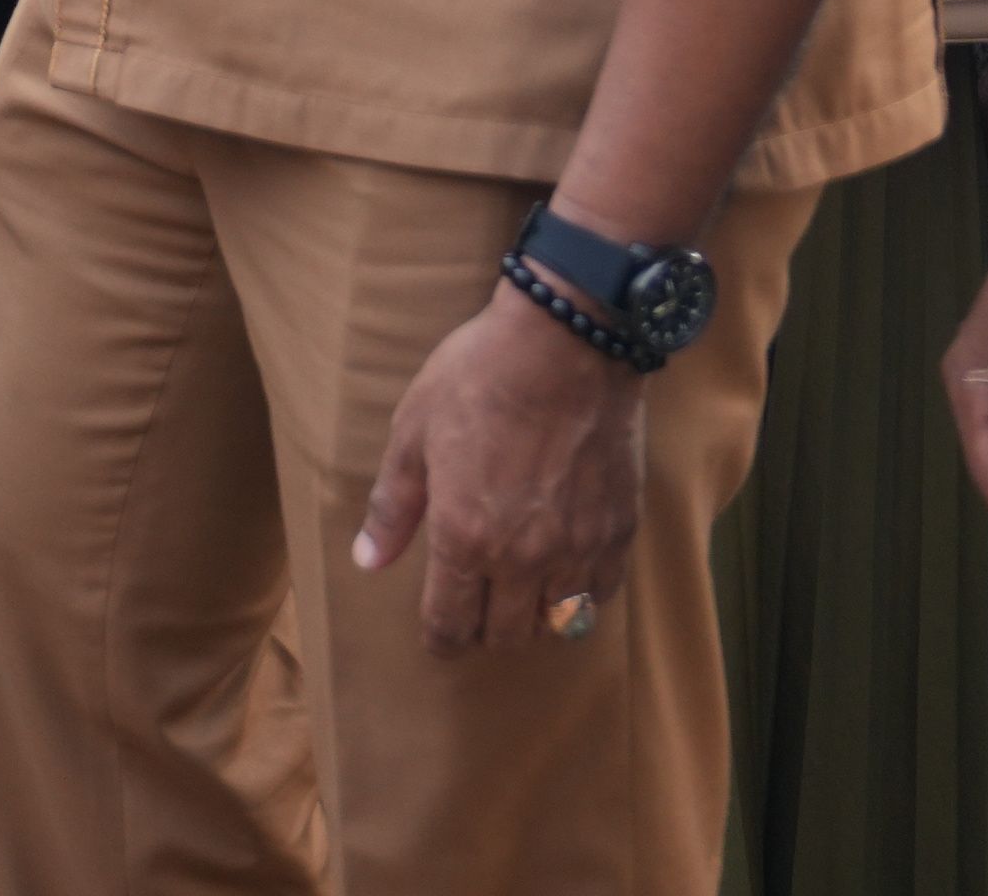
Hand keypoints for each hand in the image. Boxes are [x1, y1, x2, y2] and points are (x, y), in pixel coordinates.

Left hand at [353, 286, 643, 652]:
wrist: (566, 347)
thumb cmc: (478, 380)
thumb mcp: (413, 435)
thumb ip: (394, 508)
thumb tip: (367, 561)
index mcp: (464, 537)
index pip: (451, 623)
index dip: (440, 639)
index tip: (438, 638)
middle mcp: (524, 558)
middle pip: (506, 634)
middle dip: (484, 631)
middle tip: (474, 611)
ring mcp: (578, 549)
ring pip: (558, 624)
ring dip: (533, 619)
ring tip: (518, 596)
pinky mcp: (620, 532)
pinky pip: (602, 593)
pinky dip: (581, 596)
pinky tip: (566, 573)